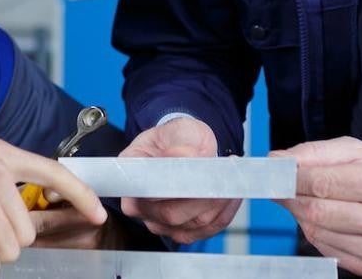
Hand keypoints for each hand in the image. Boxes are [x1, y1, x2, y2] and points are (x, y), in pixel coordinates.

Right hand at [118, 117, 241, 242]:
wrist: (184, 146)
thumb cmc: (175, 139)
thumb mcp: (177, 130)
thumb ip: (180, 142)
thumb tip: (186, 156)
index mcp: (131, 175)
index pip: (148, 191)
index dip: (176, 185)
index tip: (201, 171)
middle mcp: (138, 205)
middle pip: (172, 214)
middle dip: (204, 196)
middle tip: (223, 175)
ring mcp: (158, 222)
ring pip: (195, 223)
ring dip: (219, 202)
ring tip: (230, 179)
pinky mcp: (181, 231)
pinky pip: (208, 230)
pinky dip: (225, 212)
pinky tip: (230, 194)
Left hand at [272, 137, 361, 275]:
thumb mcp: (359, 150)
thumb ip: (314, 153)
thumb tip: (275, 160)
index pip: (321, 183)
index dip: (288, 177)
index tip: (269, 171)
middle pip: (315, 211)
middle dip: (289, 196)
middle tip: (278, 184)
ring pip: (315, 232)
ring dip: (300, 214)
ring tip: (307, 198)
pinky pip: (324, 249)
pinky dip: (314, 231)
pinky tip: (326, 218)